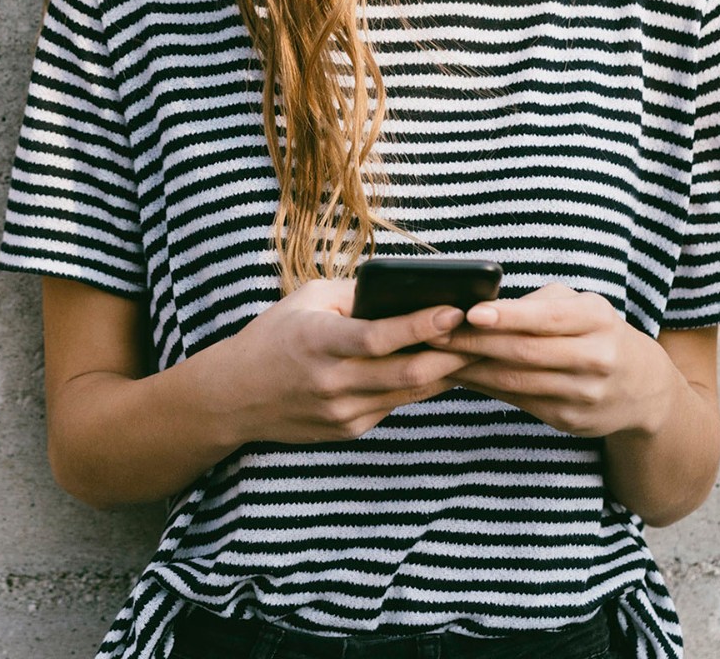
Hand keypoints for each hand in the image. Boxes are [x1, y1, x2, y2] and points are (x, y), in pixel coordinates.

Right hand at [215, 278, 475, 444]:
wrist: (235, 395)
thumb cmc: (273, 335)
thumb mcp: (306, 300)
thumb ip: (354, 296)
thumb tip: (404, 291)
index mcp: (319, 342)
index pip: (380, 336)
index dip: (422, 324)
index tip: (456, 310)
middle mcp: (333, 382)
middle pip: (409, 372)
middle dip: (453, 353)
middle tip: (484, 334)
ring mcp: (343, 412)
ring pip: (410, 392)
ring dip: (446, 372)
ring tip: (474, 350)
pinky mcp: (349, 429)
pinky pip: (394, 404)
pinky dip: (418, 385)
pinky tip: (439, 369)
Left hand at [429, 283, 675, 437]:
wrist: (642, 387)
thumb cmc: (596, 331)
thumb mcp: (581, 305)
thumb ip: (538, 303)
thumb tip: (482, 307)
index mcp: (597, 320)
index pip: (548, 318)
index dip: (508, 316)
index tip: (471, 312)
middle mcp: (595, 359)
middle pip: (524, 352)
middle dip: (473, 341)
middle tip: (433, 330)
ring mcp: (583, 395)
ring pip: (515, 380)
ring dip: (470, 366)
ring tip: (436, 351)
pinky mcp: (569, 420)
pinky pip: (516, 400)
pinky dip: (483, 386)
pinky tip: (458, 373)